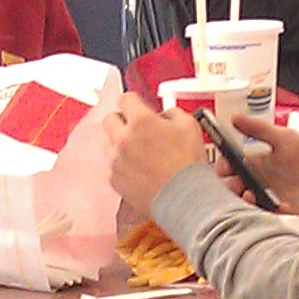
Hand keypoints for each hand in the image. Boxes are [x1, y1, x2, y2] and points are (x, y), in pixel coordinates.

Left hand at [107, 93, 215, 216]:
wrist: (185, 199)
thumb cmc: (188, 165)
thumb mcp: (190, 126)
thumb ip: (172, 112)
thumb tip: (164, 115)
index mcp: (141, 122)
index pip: (125, 99)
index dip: (134, 102)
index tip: (137, 107)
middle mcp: (123, 139)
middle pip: (110, 120)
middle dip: (122, 121)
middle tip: (136, 129)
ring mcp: (116, 161)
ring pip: (109, 143)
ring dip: (120, 143)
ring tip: (139, 152)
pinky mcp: (114, 180)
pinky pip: (112, 165)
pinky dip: (122, 165)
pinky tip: (139, 170)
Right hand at [230, 110, 298, 221]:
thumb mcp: (285, 138)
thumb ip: (259, 129)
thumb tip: (234, 117)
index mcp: (254, 165)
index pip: (228, 168)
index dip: (222, 167)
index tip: (225, 165)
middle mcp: (256, 185)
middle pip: (230, 189)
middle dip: (228, 186)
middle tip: (235, 183)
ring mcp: (265, 202)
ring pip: (242, 206)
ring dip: (242, 201)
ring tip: (249, 194)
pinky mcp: (278, 218)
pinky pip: (264, 219)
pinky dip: (265, 213)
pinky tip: (274, 205)